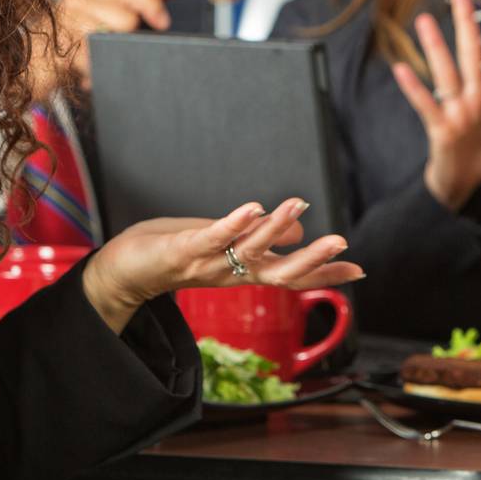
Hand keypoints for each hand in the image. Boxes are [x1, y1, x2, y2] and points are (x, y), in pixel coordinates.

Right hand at [59, 0, 170, 85]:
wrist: (25, 61)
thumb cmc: (66, 42)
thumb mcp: (91, 20)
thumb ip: (117, 14)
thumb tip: (155, 23)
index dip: (152, 3)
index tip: (163, 22)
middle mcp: (79, 2)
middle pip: (125, 19)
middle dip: (129, 40)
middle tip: (117, 50)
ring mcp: (67, 24)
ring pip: (110, 41)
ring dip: (111, 58)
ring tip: (98, 62)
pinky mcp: (60, 48)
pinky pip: (93, 61)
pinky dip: (95, 72)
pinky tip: (87, 74)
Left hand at [80, 197, 363, 333]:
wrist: (121, 271)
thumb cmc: (173, 252)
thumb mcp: (224, 244)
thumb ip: (260, 240)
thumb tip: (297, 229)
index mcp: (243, 271)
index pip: (291, 275)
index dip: (324, 274)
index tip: (359, 269)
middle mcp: (230, 272)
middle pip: (279, 273)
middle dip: (312, 260)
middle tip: (342, 243)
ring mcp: (208, 262)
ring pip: (249, 250)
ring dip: (275, 227)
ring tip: (298, 203)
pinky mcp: (183, 249)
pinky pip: (213, 236)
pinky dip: (234, 222)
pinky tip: (252, 206)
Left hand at [392, 0, 480, 211]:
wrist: (466, 183)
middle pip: (474, 54)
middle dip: (467, 23)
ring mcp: (460, 113)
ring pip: (448, 73)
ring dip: (436, 47)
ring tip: (423, 21)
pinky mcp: (440, 129)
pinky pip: (424, 104)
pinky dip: (413, 88)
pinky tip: (400, 68)